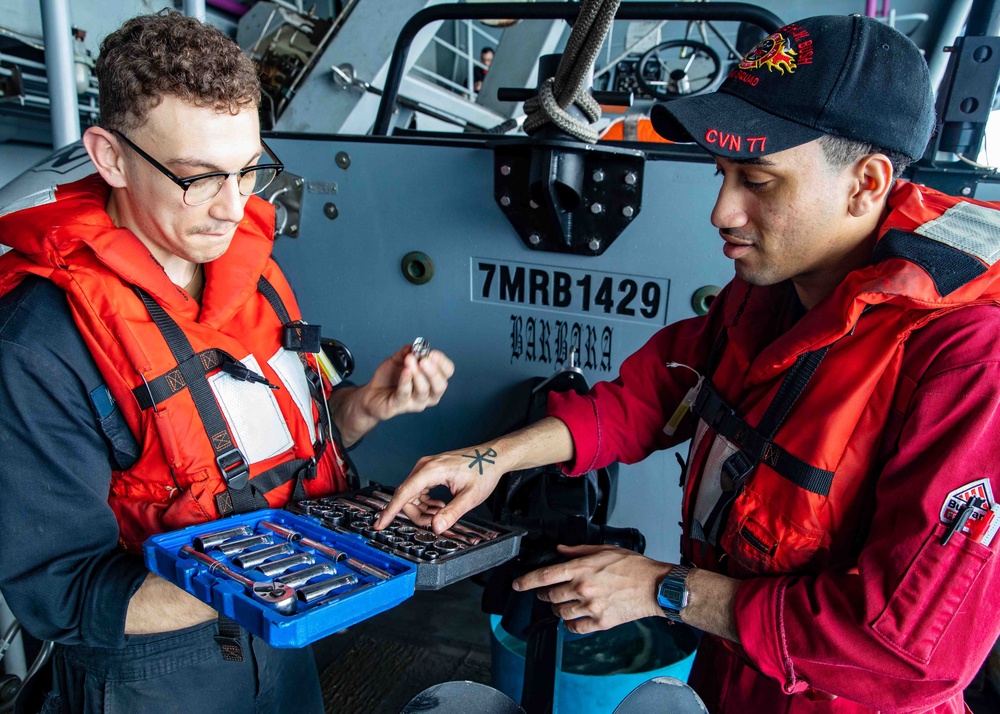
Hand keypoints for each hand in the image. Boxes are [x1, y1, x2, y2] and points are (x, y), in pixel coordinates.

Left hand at [358, 346, 454, 421]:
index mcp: (433, 380)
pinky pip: (405, 394)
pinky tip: (405, 371)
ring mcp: (416, 402)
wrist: (372, 392)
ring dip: (417, 374)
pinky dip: (406, 381)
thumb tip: (414, 346)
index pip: (447, 372)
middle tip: (424, 360)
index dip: (442, 362)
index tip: (432, 353)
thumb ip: (407, 352)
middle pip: (440, 385)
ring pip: (423, 390)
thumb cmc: (390, 377)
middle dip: (434, 372)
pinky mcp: (400, 406)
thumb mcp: (398, 360)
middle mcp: (429, 394)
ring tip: (409, 361)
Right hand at [374, 445, 503, 532]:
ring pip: (412, 494)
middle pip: (406, 496)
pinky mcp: (430, 470)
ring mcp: (427, 467)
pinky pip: (419, 490)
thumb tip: (436, 527)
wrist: (492, 457)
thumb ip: (452, 513)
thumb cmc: (483, 471)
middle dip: (416, 514)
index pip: (404, 493)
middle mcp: (425, 466)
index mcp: (431, 470)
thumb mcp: (470, 497)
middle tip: (434, 523)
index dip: (390, 510)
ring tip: (441, 514)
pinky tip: (439, 506)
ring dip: (422, 509)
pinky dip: (425, 502)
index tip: (380, 524)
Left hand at [512, 544, 674, 633]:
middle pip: (550, 597)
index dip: (526, 581)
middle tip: (546, 593)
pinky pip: (576, 628)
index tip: (517, 585)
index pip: (544, 576)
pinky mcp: (600, 622)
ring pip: (560, 613)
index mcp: (581, 569)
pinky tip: (574, 618)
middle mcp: (583, 589)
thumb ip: (578, 551)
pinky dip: (571, 625)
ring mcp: (591, 607)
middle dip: (543, 595)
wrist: (654, 586)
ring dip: (557, 609)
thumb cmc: (633, 566)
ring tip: (563, 604)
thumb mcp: (604, 549)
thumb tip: (560, 550)